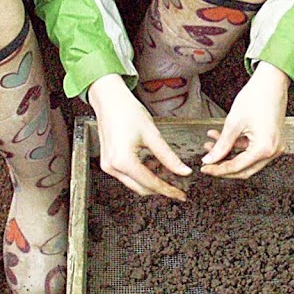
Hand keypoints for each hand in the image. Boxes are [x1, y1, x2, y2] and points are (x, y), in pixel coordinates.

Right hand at [88, 74, 191, 199]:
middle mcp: (113, 167)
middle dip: (161, 189)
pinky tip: (156, 166)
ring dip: (152, 182)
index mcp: (123, 161)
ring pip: (135, 184)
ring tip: (170, 176)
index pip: (151, 183)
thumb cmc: (128, 112)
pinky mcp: (108, 162)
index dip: (169, 190)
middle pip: (142, 188)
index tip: (182, 194)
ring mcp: (108, 166)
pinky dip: (142, 174)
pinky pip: (128, 175)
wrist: (109, 99)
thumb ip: (169, 157)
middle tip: (179, 188)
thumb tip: (184, 172)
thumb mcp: (152, 135)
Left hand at [200, 61, 287, 178]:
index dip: (218, 169)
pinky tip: (221, 137)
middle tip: (207, 163)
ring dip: (228, 154)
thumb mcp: (233, 123)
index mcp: (264, 148)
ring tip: (210, 144)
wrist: (271, 81)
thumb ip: (221, 146)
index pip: (237, 167)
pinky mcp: (272, 141)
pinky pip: (252, 150)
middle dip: (223, 166)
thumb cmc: (256, 97)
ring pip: (247, 160)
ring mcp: (274, 147)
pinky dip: (237, 146)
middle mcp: (273, 151)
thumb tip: (210, 160)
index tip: (204, 168)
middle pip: (244, 170)